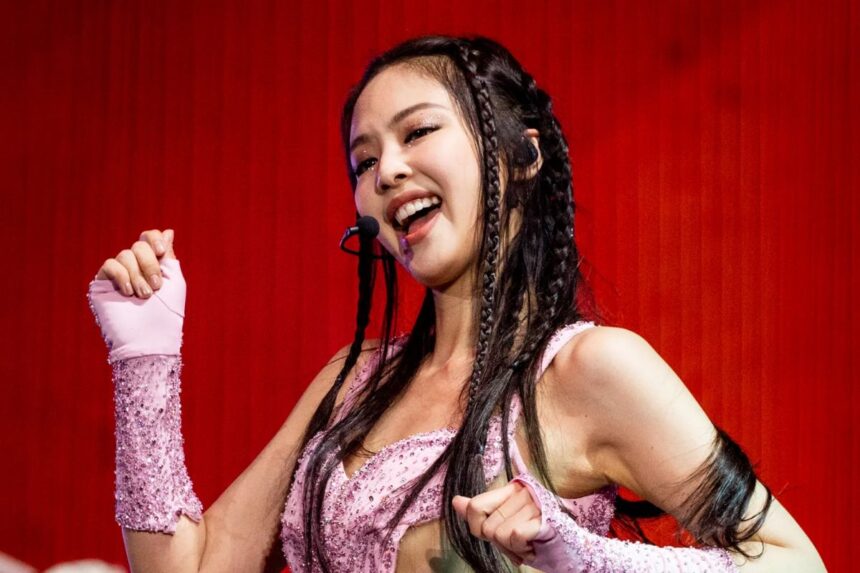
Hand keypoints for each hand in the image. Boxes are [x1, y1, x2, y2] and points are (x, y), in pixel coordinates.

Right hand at [88, 229, 185, 361]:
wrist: (149, 338)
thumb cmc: (167, 315)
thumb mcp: (174, 282)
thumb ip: (169, 256)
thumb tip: (168, 230)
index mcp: (153, 265)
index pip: (148, 239)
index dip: (153, 239)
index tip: (162, 252)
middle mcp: (135, 268)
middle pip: (138, 246)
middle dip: (149, 264)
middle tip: (156, 287)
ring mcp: (118, 276)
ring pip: (124, 255)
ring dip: (137, 275)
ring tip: (143, 296)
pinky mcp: (103, 285)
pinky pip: (109, 264)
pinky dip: (121, 275)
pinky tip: (127, 292)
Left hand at [452, 481, 541, 566]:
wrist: (568, 553)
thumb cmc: (534, 538)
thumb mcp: (504, 524)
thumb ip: (481, 512)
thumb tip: (456, 501)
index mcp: (512, 489)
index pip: (475, 506)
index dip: (479, 528)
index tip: (496, 534)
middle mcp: (523, 491)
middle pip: (487, 526)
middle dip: (501, 542)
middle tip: (519, 541)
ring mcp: (535, 503)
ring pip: (500, 534)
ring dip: (513, 547)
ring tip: (528, 543)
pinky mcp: (544, 518)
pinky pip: (514, 536)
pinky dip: (522, 548)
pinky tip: (534, 545)